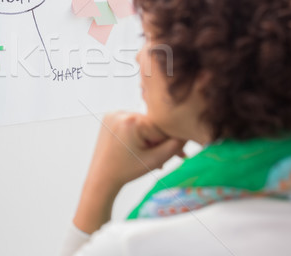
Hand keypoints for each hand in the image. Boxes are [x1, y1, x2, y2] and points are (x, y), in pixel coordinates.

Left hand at [73, 112, 185, 233]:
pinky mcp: (110, 118)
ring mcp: (113, 114)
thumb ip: (175, 146)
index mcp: (132, 121)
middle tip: (165, 158)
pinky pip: (132, 123)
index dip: (169, 142)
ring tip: (150, 155)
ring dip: (150, 138)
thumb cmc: (126, 171)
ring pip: (143, 124)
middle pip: (152, 124)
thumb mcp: (155, 160)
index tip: (178, 154)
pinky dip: (138, 134)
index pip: (162, 127)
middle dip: (159, 141)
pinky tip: (140, 148)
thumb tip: (188, 132)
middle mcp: (121, 113)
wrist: (101, 178)